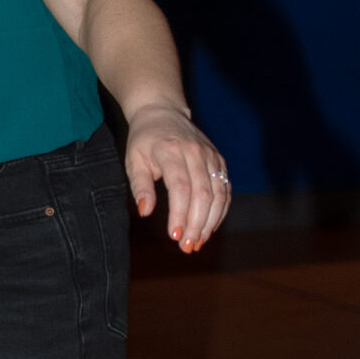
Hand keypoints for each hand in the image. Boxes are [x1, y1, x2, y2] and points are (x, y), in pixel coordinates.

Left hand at [124, 103, 230, 252]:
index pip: (180, 187)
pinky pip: (225, 190)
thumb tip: (144, 211)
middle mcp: (195, 152)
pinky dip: (220, 212)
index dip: (180, 213)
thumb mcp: (134, 160)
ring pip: (218, 194)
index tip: (174, 235)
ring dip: (210, 222)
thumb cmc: (144, 140)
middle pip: (202, 194)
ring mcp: (211, 156)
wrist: (163, 112)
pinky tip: (209, 228)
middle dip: (196, 224)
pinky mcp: (220, 161)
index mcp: (171, 151)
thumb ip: (140, 186)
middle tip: (187, 246)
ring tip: (197, 242)